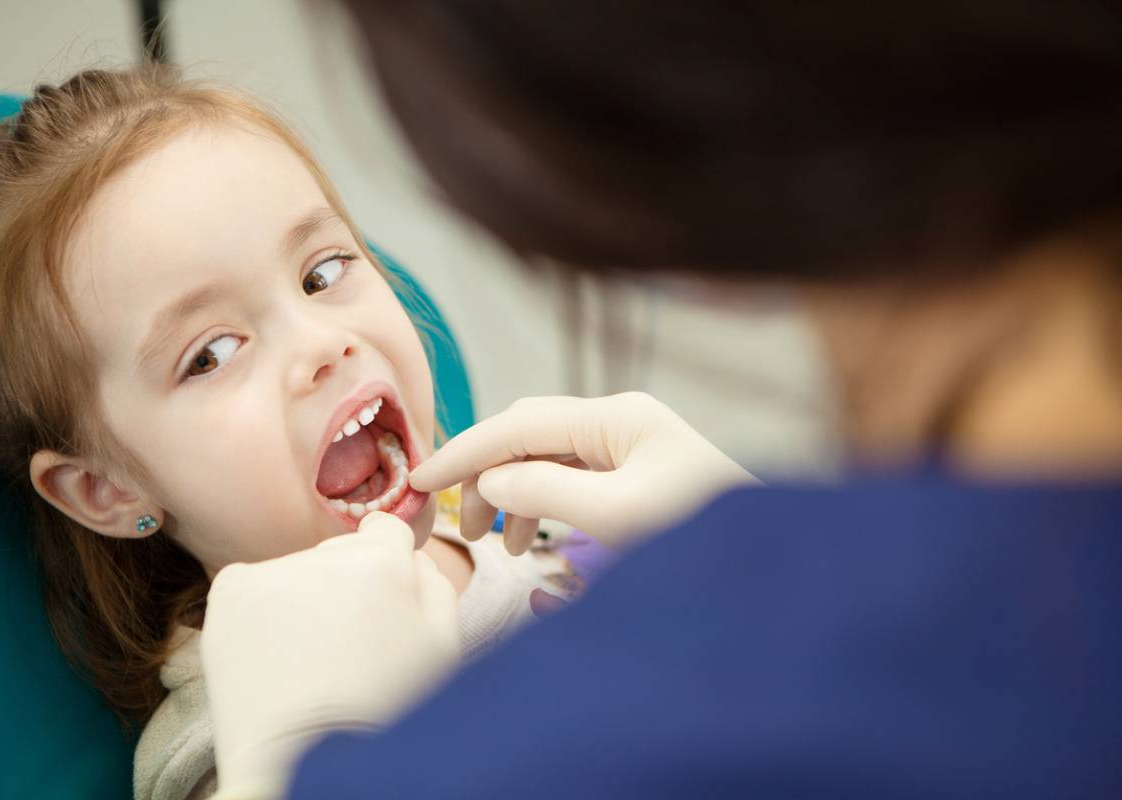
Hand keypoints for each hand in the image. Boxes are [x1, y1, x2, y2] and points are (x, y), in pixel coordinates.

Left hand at [201, 512, 459, 798]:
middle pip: (337, 554)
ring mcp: (274, 570)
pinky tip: (272, 656)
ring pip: (293, 574)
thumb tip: (414, 554)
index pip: (382, 529)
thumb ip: (435, 585)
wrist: (303, 766)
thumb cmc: (383, 715)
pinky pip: (249, 586)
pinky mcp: (230, 591)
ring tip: (305, 663)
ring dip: (299, 603)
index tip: (372, 604)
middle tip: (342, 648)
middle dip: (341, 586)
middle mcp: (328, 554)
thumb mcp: (443, 649)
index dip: (381, 567)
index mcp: (386, 562)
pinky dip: (256, 613)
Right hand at [410, 392, 757, 553]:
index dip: (464, 451)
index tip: (419, 480)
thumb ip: (547, 490)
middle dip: (488, 475)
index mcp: (617, 417)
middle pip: (529, 434)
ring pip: (546, 457)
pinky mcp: (634, 472)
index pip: (518, 424)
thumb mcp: (619, 515)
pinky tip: (533, 538)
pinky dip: (541, 503)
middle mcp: (620, 420)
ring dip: (513, 493)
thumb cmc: (702, 532)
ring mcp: (628, 445)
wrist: (767, 561)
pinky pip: (569, 478)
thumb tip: (493, 478)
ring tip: (500, 543)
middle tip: (468, 528)